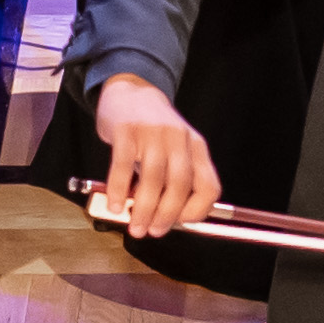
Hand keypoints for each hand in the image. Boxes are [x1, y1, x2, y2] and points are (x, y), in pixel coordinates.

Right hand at [91, 77, 217, 239]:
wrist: (130, 90)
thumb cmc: (152, 131)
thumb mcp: (173, 150)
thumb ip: (172, 180)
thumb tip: (159, 220)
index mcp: (196, 148)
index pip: (209, 186)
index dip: (196, 211)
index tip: (179, 225)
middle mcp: (179, 139)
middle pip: (180, 184)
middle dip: (166, 215)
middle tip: (151, 232)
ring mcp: (153, 132)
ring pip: (153, 178)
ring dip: (142, 209)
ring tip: (134, 226)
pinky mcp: (127, 130)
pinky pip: (122, 166)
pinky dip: (118, 191)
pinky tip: (114, 205)